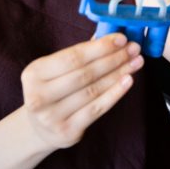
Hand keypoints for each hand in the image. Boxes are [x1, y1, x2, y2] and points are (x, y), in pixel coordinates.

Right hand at [20, 33, 143, 149]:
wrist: (39, 128)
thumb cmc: (53, 89)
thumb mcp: (56, 70)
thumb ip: (80, 54)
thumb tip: (112, 37)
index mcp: (34, 73)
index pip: (73, 57)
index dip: (100, 47)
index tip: (121, 38)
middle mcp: (38, 96)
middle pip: (85, 74)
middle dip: (114, 59)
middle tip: (134, 49)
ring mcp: (52, 116)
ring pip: (93, 90)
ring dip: (118, 74)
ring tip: (136, 62)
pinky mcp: (67, 132)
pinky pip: (97, 109)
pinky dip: (115, 93)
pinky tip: (128, 81)